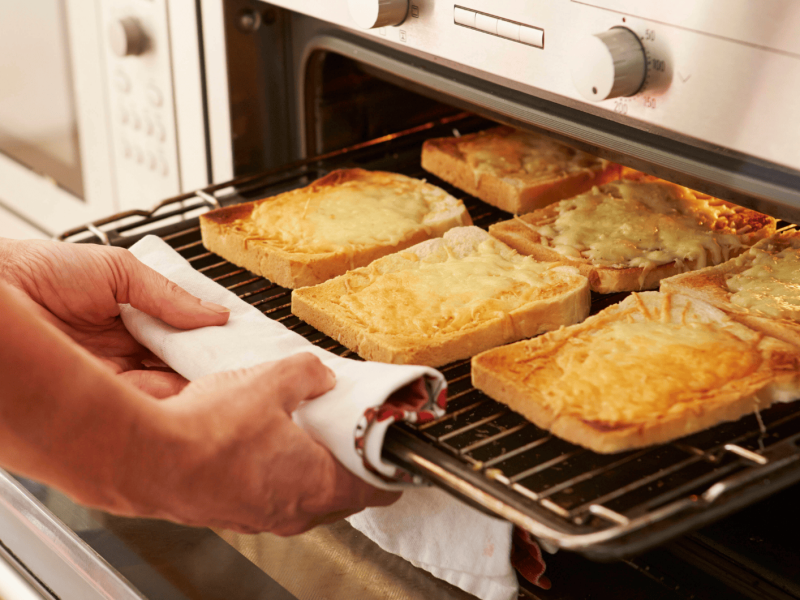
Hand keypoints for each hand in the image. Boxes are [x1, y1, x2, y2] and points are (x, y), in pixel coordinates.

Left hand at [0, 239, 229, 396]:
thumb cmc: (38, 271)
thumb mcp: (117, 270)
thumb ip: (168, 294)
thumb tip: (216, 313)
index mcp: (130, 321)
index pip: (181, 338)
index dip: (210, 342)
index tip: (240, 345)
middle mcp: (123, 353)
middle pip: (177, 367)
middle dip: (207, 367)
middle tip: (239, 367)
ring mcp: (110, 377)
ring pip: (165, 390)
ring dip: (192, 386)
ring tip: (223, 380)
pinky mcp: (95, 397)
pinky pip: (140, 403)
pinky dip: (167, 399)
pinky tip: (189, 391)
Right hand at [122, 353, 400, 534]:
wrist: (144, 458)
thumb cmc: (208, 433)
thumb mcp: (272, 382)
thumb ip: (307, 374)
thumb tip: (319, 374)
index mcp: (319, 485)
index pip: (377, 488)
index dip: (389, 466)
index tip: (392, 452)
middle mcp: (293, 510)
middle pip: (340, 494)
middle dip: (346, 463)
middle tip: (344, 432)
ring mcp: (258, 516)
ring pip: (300, 495)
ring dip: (306, 467)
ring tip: (297, 430)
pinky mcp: (228, 511)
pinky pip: (265, 493)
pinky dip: (271, 472)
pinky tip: (255, 442)